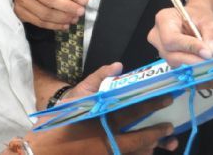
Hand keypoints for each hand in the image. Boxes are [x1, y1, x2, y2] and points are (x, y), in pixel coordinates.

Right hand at [27, 65, 178, 154]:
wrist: (41, 151)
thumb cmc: (58, 121)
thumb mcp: (76, 95)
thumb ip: (97, 78)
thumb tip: (118, 66)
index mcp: (103, 119)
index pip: (134, 110)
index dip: (152, 104)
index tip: (167, 99)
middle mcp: (108, 140)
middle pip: (140, 138)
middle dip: (157, 133)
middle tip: (171, 128)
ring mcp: (106, 154)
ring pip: (136, 154)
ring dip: (151, 148)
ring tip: (166, 144)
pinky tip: (146, 153)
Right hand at [147, 4, 212, 66]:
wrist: (198, 20)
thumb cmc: (200, 17)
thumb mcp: (210, 21)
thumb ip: (212, 35)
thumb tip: (211, 52)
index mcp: (164, 18)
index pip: (172, 38)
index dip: (189, 47)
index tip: (207, 52)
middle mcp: (157, 34)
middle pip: (170, 53)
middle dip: (192, 58)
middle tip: (211, 59)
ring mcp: (160, 47)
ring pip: (174, 61)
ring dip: (192, 61)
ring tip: (207, 56)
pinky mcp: (166, 57)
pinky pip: (177, 65)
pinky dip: (191, 64)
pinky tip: (200, 58)